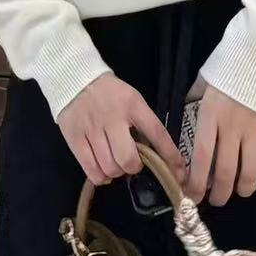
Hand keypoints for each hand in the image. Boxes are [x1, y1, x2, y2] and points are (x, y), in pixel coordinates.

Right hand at [57, 71, 186, 189]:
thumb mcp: (133, 100)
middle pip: (128, 159)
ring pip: (110, 167)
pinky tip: (103, 171)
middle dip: (134, 167)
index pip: (157, 134)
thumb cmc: (109, 94)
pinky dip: (101, 177)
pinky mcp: (75, 138)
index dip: (170, 157)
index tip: (180, 173)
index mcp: (133, 106)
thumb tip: (157, 155)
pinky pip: (91, 170)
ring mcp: (92, 129)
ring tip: (115, 163)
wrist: (75, 79)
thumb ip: (143, 124)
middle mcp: (113, 118)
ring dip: (117, 172)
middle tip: (132, 162)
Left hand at [186, 74, 255, 204]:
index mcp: (210, 116)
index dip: (197, 183)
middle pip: (226, 171)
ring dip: (243, 188)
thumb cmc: (227, 65)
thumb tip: (183, 122)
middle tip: (216, 200)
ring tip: (239, 192)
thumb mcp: (202, 83)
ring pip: (250, 170)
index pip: (202, 159)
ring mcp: (255, 128)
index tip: (193, 195)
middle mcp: (232, 127)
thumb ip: (193, 104)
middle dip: (220, 193)